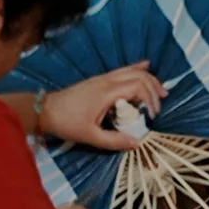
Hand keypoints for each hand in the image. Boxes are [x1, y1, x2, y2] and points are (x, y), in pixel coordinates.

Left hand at [43, 63, 164, 150]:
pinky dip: (136, 69)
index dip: (150, 99)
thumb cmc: (67, 123)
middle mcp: (106, 81)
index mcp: (106, 92)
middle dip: (154, 87)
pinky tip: (146, 65)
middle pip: (138, 75)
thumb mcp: (91, 136)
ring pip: (131, 71)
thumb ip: (114, 141)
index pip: (137, 87)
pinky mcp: (99, 80)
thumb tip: (136, 143)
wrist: (46, 110)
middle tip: (162, 101)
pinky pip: (122, 70)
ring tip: (160, 91)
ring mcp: (102, 78)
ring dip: (148, 78)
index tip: (152, 116)